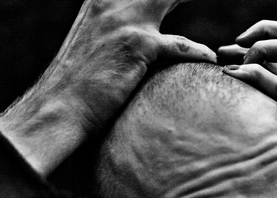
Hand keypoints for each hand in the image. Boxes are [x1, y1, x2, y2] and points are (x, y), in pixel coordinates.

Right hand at [0, 0, 215, 175]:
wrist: (58, 107)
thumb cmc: (75, 84)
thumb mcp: (92, 44)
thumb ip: (112, 28)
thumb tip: (134, 36)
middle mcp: (111, 1)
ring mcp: (124, 20)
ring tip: (219, 15)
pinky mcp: (136, 45)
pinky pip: (179, 45)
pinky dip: (198, 52)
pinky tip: (211, 58)